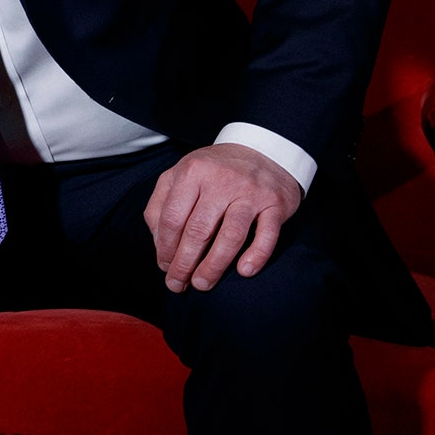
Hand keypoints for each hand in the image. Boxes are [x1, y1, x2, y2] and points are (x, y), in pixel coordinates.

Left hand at [145, 142, 300, 292]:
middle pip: (198, 231)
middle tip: (178, 284)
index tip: (164, 267)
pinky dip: (256, 255)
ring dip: (214, 266)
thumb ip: (160, 204)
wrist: (263, 150)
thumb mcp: (180, 175)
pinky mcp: (275, 203)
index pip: (172, 218)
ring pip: (230, 236)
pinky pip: (267, 235)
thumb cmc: (213, 170)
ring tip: (203, 284)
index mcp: (192, 173)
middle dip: (185, 263)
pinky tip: (244, 272)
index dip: (165, 248)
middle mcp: (221, 181)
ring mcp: (250, 192)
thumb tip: (158, 243)